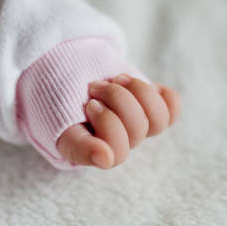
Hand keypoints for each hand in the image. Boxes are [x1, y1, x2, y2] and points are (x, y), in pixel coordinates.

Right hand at [57, 74, 179, 168]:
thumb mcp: (59, 121)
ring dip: (137, 91)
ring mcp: (136, 125)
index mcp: (92, 152)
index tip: (89, 104)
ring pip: (158, 119)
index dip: (108, 123)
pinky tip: (148, 87)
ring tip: (116, 78)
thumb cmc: (55, 94)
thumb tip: (106, 160)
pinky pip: (171, 108)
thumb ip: (79, 146)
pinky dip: (163, 96)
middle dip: (116, 98)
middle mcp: (117, 143)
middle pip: (137, 131)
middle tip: (95, 85)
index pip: (117, 153)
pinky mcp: (149, 107)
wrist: (61, 65)